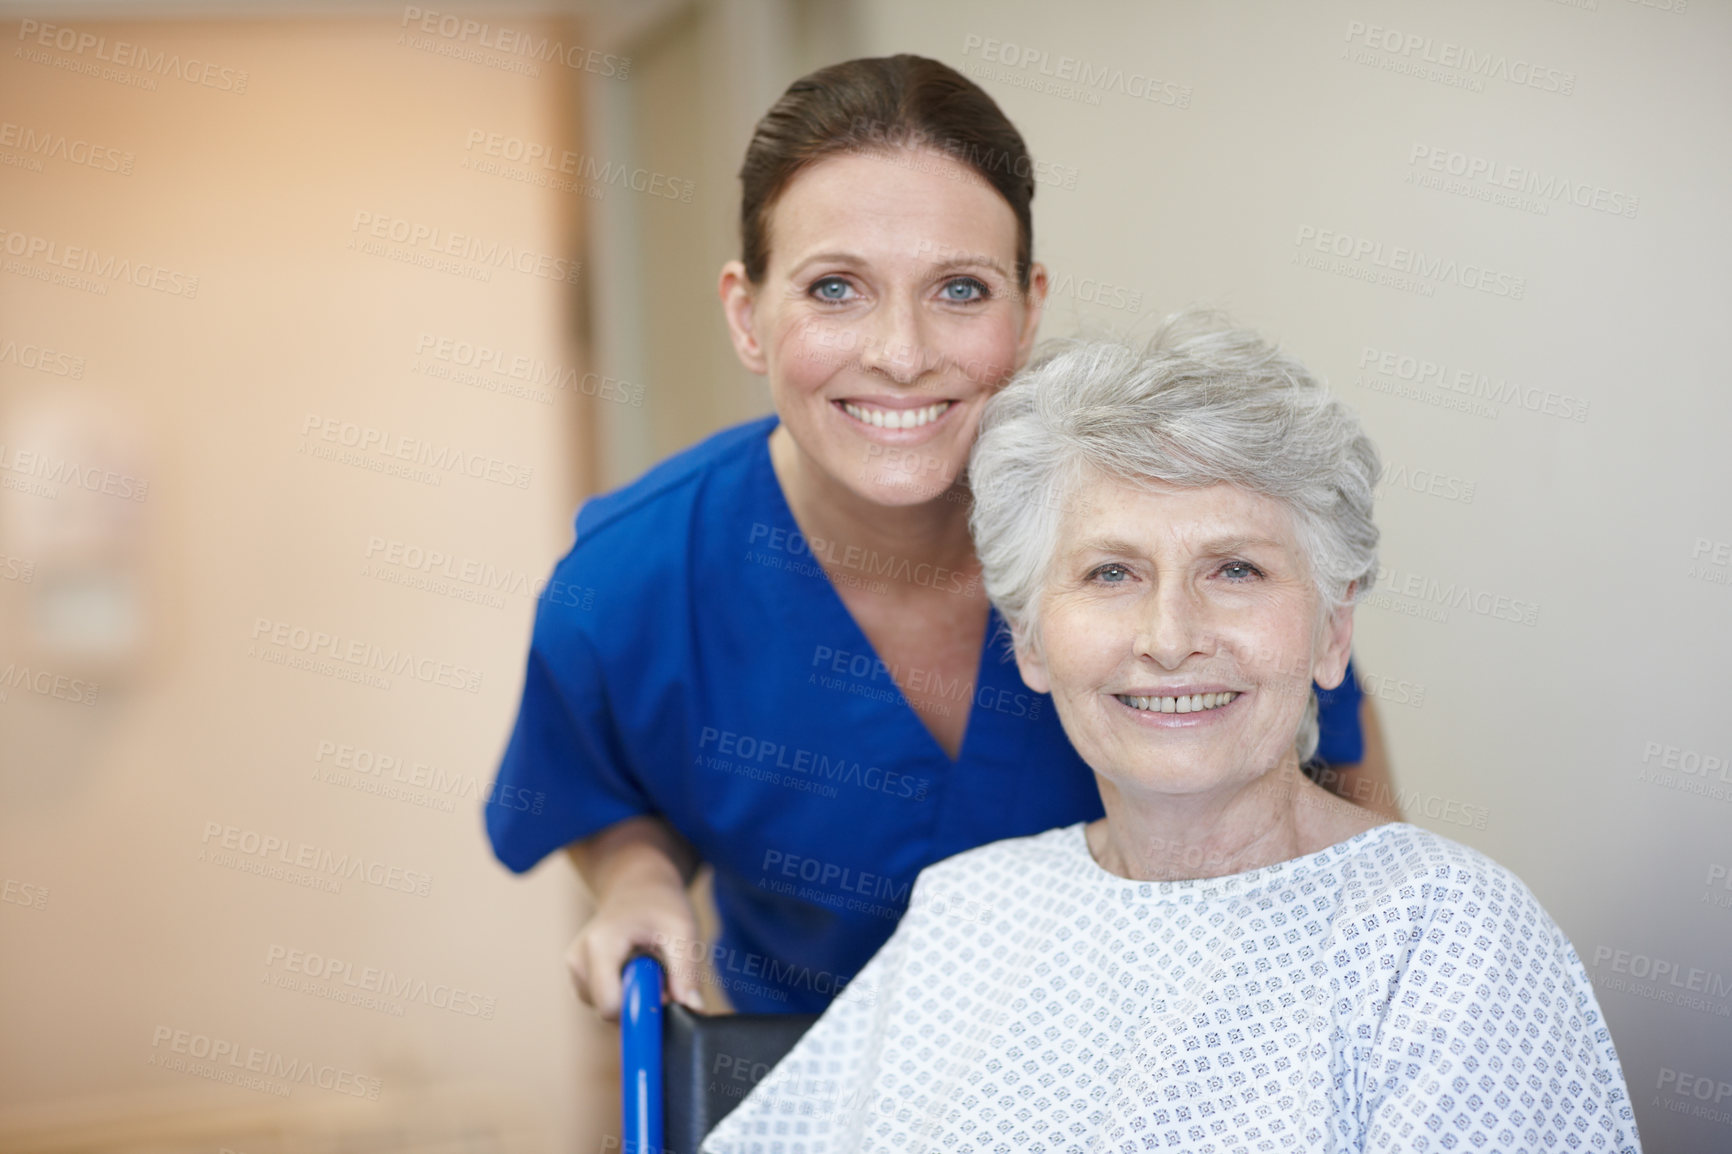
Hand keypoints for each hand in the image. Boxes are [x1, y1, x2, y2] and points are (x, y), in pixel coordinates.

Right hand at [566, 867, 707, 1019]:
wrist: (637, 886)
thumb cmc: (660, 903)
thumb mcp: (683, 929)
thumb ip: (687, 971)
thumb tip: (694, 1010)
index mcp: (600, 945)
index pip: (610, 1006)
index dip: (640, 1008)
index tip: (663, 993)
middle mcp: (578, 958)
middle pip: (608, 1011)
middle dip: (639, 1001)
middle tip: (659, 973)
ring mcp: (575, 967)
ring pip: (606, 1008)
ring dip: (631, 996)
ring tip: (646, 965)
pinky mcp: (577, 974)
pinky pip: (603, 1001)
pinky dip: (622, 992)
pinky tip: (632, 968)